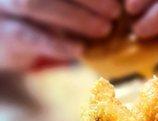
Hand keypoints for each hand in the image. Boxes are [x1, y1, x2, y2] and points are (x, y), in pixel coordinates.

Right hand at [0, 0, 120, 70]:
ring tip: (104, 30)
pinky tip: (80, 50)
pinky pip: (28, 36)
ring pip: (33, 4)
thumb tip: (117, 4)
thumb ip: (79, 3)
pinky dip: (56, 44)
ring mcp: (4, 7)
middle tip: (114, 12)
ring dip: (75, 18)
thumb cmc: (40, 18)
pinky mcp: (4, 35)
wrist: (7, 42)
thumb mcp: (59, 3)